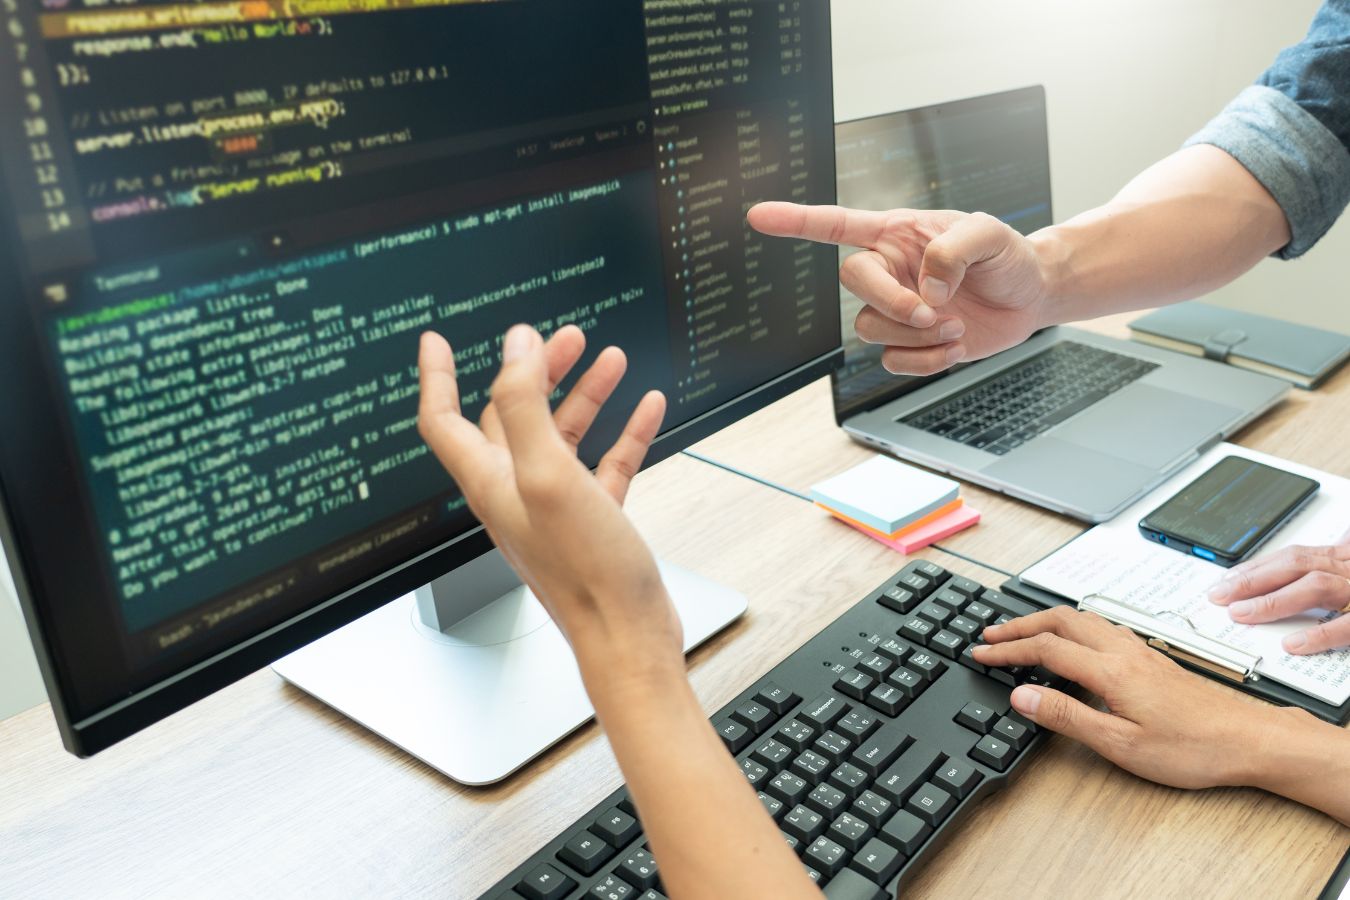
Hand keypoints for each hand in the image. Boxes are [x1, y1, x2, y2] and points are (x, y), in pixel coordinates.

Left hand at [417, 324, 682, 683]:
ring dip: (585, 393)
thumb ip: (525, 404)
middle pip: (513, 416)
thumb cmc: (586, 572)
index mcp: (490, 481)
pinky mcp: (595, 520)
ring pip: (564, 435)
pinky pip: (605, 463)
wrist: (628, 636)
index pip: (443, 419)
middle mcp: (517, 492)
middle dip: (537, 370)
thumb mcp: (548, 473)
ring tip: (610, 358)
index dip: (436, 376)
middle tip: (564, 338)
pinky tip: (646, 409)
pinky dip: (624, 432)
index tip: (437, 340)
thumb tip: (515, 349)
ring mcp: (556, 507)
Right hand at [747, 201, 1052, 373]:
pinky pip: (893, 361)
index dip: (796, 221)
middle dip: (892, 302)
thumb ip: (954, 250)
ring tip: (955, 326)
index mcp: (897, 233)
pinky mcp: (908, 344)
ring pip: (870, 328)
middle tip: (933, 312)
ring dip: (916, 334)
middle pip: (853, 283)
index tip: (758, 216)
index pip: (836, 225)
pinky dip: (926, 361)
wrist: (1029, 297)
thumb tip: (925, 287)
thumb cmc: (1007, 256)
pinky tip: (954, 346)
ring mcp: (896, 309)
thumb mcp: (990, 234)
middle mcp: (888, 270)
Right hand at [972, 607, 1281, 789]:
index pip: (1044, 647)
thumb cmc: (1193, 747)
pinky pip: (1101, 627)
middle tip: (990, 635)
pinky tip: (1075, 641)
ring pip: (1082, 619)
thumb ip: (1067, 716)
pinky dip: (1072, 626)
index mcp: (1109, 670)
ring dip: (1045, 620)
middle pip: (1059, 620)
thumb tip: (1023, 695)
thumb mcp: (1121, 744)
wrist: (1249, 740)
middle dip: (1019, 624)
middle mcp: (1123, 651)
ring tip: (1022, 632)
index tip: (981, 654)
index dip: (1007, 650)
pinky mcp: (1152, 659)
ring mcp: (1139, 651)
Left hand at [1207, 530, 1349, 653]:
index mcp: (1342, 559)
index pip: (1292, 557)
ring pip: (1316, 586)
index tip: (1226, 581)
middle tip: (1219, 595)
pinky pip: (1346, 625)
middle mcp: (1349, 569)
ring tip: (1241, 613)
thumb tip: (1270, 587)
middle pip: (1296, 565)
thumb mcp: (1349, 573)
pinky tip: (1291, 643)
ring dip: (1274, 600)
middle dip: (1253, 580)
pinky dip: (1319, 634)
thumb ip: (1322, 574)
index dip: (1257, 568)